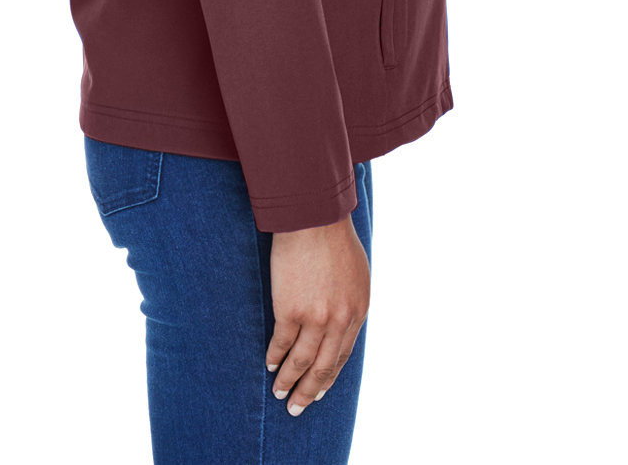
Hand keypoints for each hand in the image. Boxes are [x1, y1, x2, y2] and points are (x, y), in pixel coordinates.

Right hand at [265, 212, 369, 414]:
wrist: (314, 219)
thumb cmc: (334, 239)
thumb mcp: (356, 274)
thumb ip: (350, 301)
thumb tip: (341, 322)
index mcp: (358, 311)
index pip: (342, 354)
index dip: (328, 376)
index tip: (318, 390)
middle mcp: (340, 321)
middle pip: (324, 367)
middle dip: (309, 390)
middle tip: (297, 407)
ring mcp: (315, 318)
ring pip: (302, 362)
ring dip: (290, 381)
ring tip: (280, 394)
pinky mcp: (291, 311)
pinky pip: (281, 343)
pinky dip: (275, 357)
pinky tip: (270, 365)